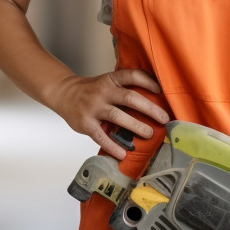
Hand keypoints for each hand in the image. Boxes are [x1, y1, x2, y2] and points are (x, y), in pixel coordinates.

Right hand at [49, 68, 169, 159]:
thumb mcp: (108, 82)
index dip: (148, 82)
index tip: (161, 91)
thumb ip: (125, 89)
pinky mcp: (86, 123)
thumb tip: (154, 102)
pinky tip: (123, 153)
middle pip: (130, 98)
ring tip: (149, 134)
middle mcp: (103, 91)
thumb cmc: (93, 90)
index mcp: (111, 79)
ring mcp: (94, 107)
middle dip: (150, 109)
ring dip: (136, 126)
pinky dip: (112, 146)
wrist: (65, 93)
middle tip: (164, 119)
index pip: (132, 76)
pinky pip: (101, 136)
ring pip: (118, 116)